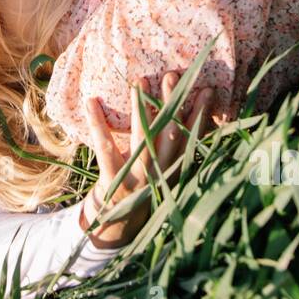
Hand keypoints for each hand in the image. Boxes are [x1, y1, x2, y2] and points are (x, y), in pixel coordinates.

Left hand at [79, 71, 214, 249]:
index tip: (208, 90)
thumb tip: (188, 109)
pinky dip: (97, 122)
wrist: (120, 222)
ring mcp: (138, 175)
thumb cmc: (146, 184)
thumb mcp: (167, 169)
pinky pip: (105, 146)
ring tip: (140, 82)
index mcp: (176, 166)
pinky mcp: (114, 176)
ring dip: (141, 107)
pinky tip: (91, 101)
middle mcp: (161, 170)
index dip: (201, 113)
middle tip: (172, 75)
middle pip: (170, 132)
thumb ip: (176, 145)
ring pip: (142, 137)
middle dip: (172, 104)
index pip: (192, 136)